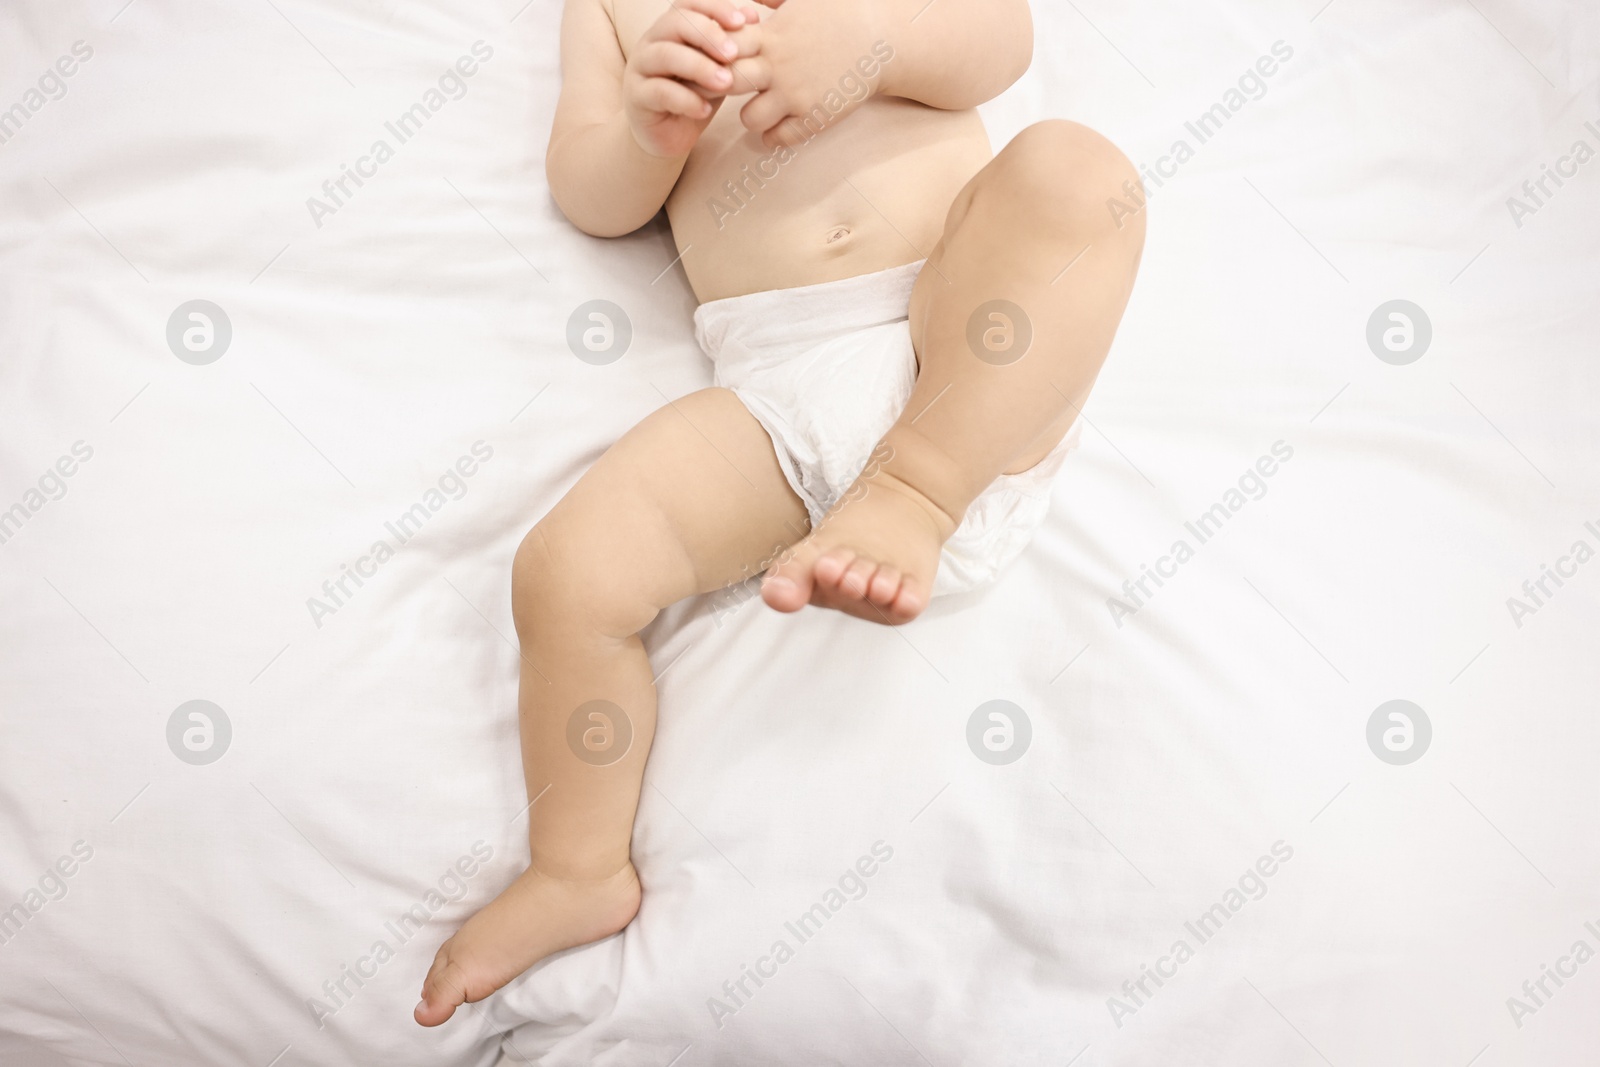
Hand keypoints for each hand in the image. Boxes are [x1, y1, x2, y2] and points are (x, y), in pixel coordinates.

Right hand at [623, 0, 753, 157]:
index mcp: (670, 29)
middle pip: (676, 23)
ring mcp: (640, 68)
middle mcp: (651, 42)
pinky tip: (705, 110)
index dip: (714, 7)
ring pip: (665, 55)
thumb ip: (730, 44)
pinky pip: (659, 92)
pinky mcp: (636, 97)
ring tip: (726, 83)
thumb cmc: (693, 95)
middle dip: (708, 34)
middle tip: (734, 54)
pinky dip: (685, 100)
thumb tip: (752, 15)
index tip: (741, 22)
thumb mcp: (716, 68)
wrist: (667, 134)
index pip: (688, 4)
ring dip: (699, 67)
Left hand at [729, 0, 891, 148]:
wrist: (883, 39)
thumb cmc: (844, 12)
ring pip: (748, 118)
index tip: (726, 58)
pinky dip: (774, 135)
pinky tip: (780, 124)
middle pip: (724, 82)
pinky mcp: (813, 117)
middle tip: (736, 89)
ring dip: (752, 115)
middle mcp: (777, 66)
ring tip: (763, 107)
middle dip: (724, 87)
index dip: (716, 54)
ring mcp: (794, 94)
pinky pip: (777, 139)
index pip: (721, 47)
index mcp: (770, 35)